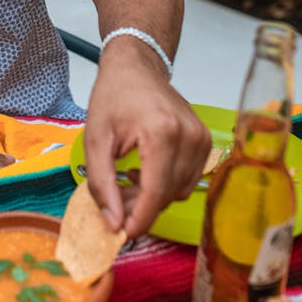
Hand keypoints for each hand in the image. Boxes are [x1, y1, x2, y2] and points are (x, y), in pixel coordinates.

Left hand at [84, 43, 210, 239]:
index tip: (121, 234)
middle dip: (140, 206)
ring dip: (152, 195)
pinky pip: (187, 180)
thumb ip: (101, 183)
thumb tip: (113, 223)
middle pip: (168, 195)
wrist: (136, 67)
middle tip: (113, 198)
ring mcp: (202, 139)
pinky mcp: (206, 142)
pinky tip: (144, 168)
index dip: (139, 219)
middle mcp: (190, 136)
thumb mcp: (95, 139)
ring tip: (126, 177)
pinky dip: (165, 183)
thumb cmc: (114, 96)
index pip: (156, 192)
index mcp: (162, 132)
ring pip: (179, 192)